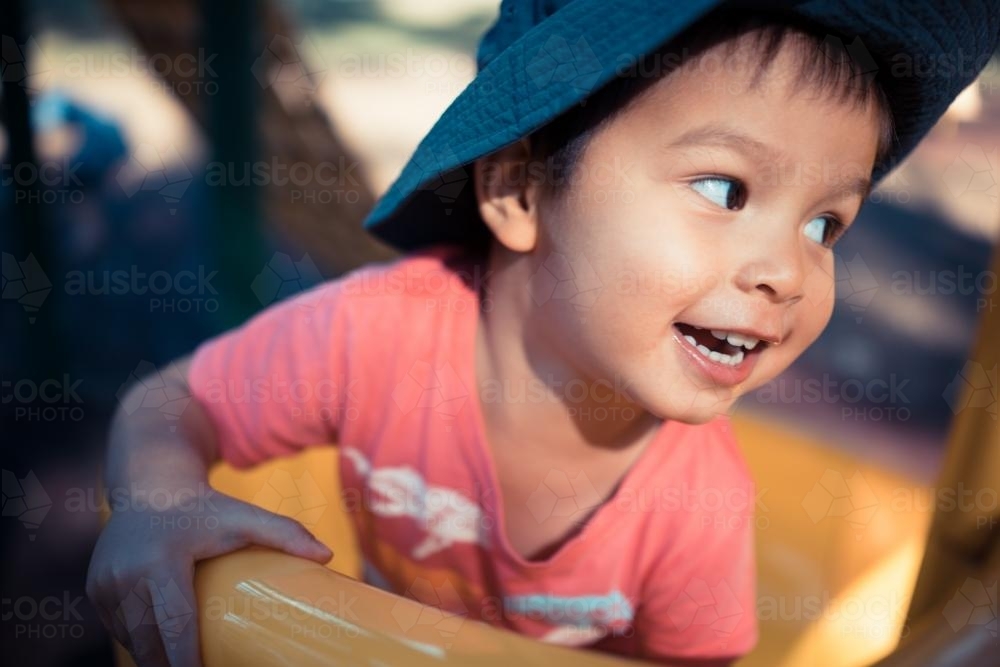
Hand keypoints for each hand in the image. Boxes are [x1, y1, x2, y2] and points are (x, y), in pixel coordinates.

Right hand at [86, 485, 331, 666]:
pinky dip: (141, 643)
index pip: (175, 626)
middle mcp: (125, 575)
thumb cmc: (205, 506)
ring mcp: (105, 584)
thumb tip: (329, 556)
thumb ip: (285, 532)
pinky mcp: (96, 589)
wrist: (152, 485)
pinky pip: (121, 629)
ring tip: (186, 663)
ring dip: (156, 657)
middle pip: (150, 643)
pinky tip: (163, 651)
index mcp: (159, 561)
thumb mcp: (244, 516)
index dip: (187, 663)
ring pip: (134, 641)